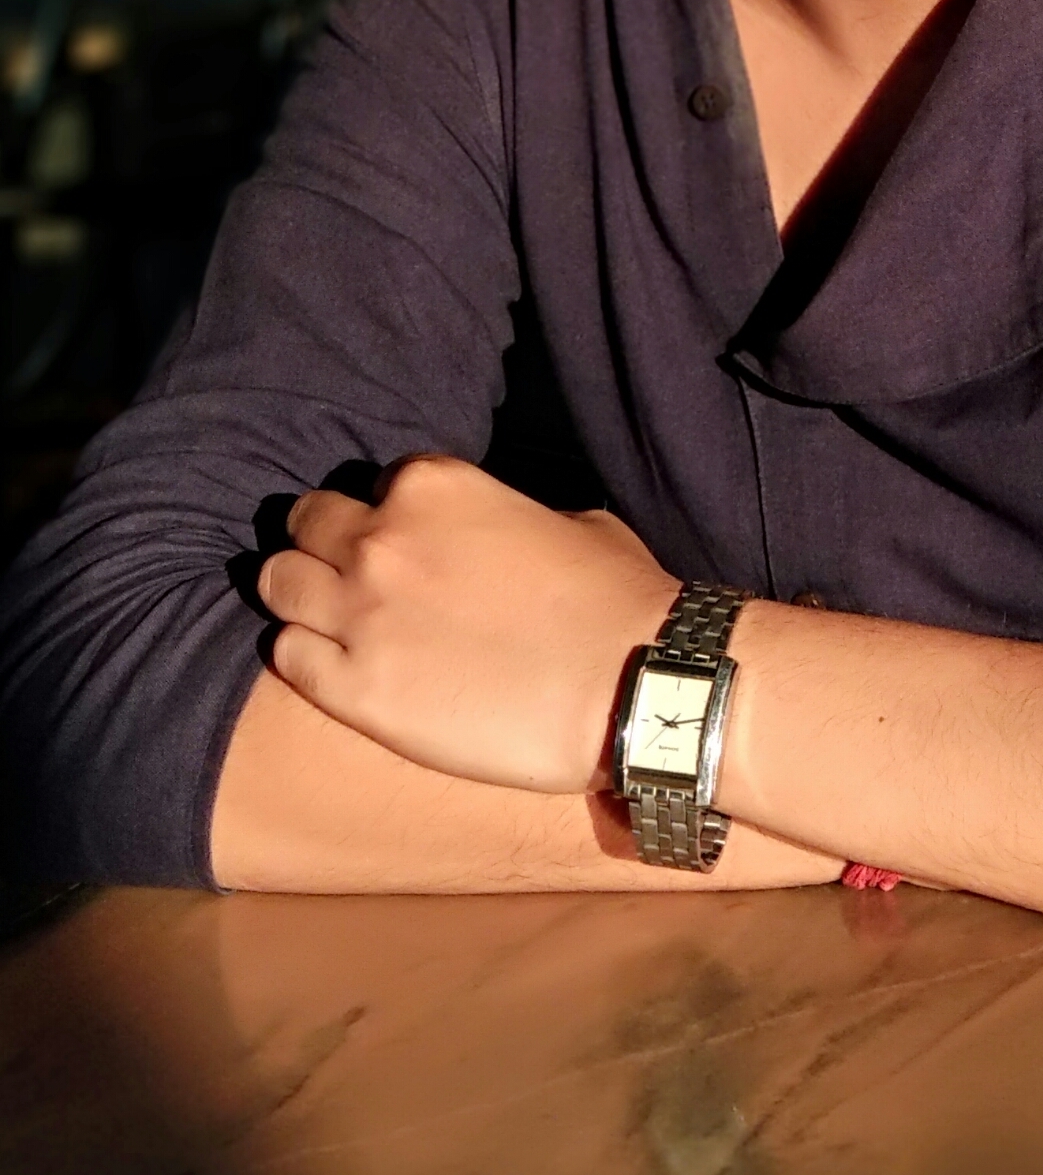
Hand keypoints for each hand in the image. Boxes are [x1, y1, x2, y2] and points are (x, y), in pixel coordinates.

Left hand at [257, 458, 678, 792]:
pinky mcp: (352, 690)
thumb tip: (492, 536)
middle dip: (326, 544)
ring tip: (331, 620)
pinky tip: (336, 667)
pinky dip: (303, 655)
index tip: (413, 544)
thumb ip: (504, 515)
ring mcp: (358, 615)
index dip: (394, 514)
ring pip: (278, 583)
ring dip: (300, 594)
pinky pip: (287, 655)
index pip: (378, 484)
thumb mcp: (568, 520)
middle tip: (358, 578)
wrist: (632, 689)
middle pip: (307, 524)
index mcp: (433, 486)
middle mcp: (380, 539)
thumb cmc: (617, 600)